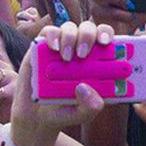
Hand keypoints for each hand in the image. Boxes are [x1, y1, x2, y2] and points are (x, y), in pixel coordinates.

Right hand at [7, 22, 109, 145]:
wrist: (37, 117)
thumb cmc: (66, 111)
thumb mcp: (83, 114)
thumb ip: (90, 106)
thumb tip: (84, 87)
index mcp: (97, 61)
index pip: (107, 38)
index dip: (107, 34)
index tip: (106, 43)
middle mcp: (80, 50)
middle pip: (89, 28)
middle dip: (88, 35)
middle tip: (83, 54)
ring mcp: (61, 47)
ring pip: (69, 27)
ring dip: (70, 37)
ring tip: (67, 58)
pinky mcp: (42, 48)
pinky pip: (49, 32)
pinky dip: (52, 36)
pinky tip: (53, 48)